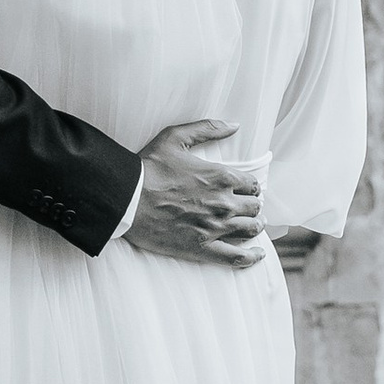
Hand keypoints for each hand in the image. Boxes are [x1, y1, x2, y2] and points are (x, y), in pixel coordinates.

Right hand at [128, 119, 265, 269]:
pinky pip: (236, 257)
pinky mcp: (202, 248)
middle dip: (252, 206)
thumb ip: (207, 129)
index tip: (244, 190)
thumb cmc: (148, 168)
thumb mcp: (175, 138)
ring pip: (249, 229)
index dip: (250, 187)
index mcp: (221, 177)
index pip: (252, 185)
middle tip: (245, 207)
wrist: (126, 200)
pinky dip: (251, 257)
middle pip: (254, 207)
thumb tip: (234, 125)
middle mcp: (223, 203)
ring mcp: (214, 228)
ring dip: (253, 226)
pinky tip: (257, 254)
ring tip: (251, 225)